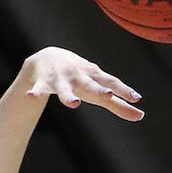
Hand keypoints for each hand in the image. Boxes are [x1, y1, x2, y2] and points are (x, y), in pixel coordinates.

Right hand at [21, 46, 143, 120]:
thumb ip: (119, 105)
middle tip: (107, 95)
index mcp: (94, 77)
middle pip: (89, 85)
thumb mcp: (99, 90)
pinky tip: (31, 96)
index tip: (136, 98)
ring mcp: (61, 78)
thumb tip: (141, 115)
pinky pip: (39, 88)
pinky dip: (35, 91)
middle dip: (98, 90)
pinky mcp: (43, 81)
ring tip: (72, 103)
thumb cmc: (81, 78)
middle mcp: (79, 76)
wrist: (48, 56)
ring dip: (67, 95)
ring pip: (64, 88)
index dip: (123, 90)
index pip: (111, 83)